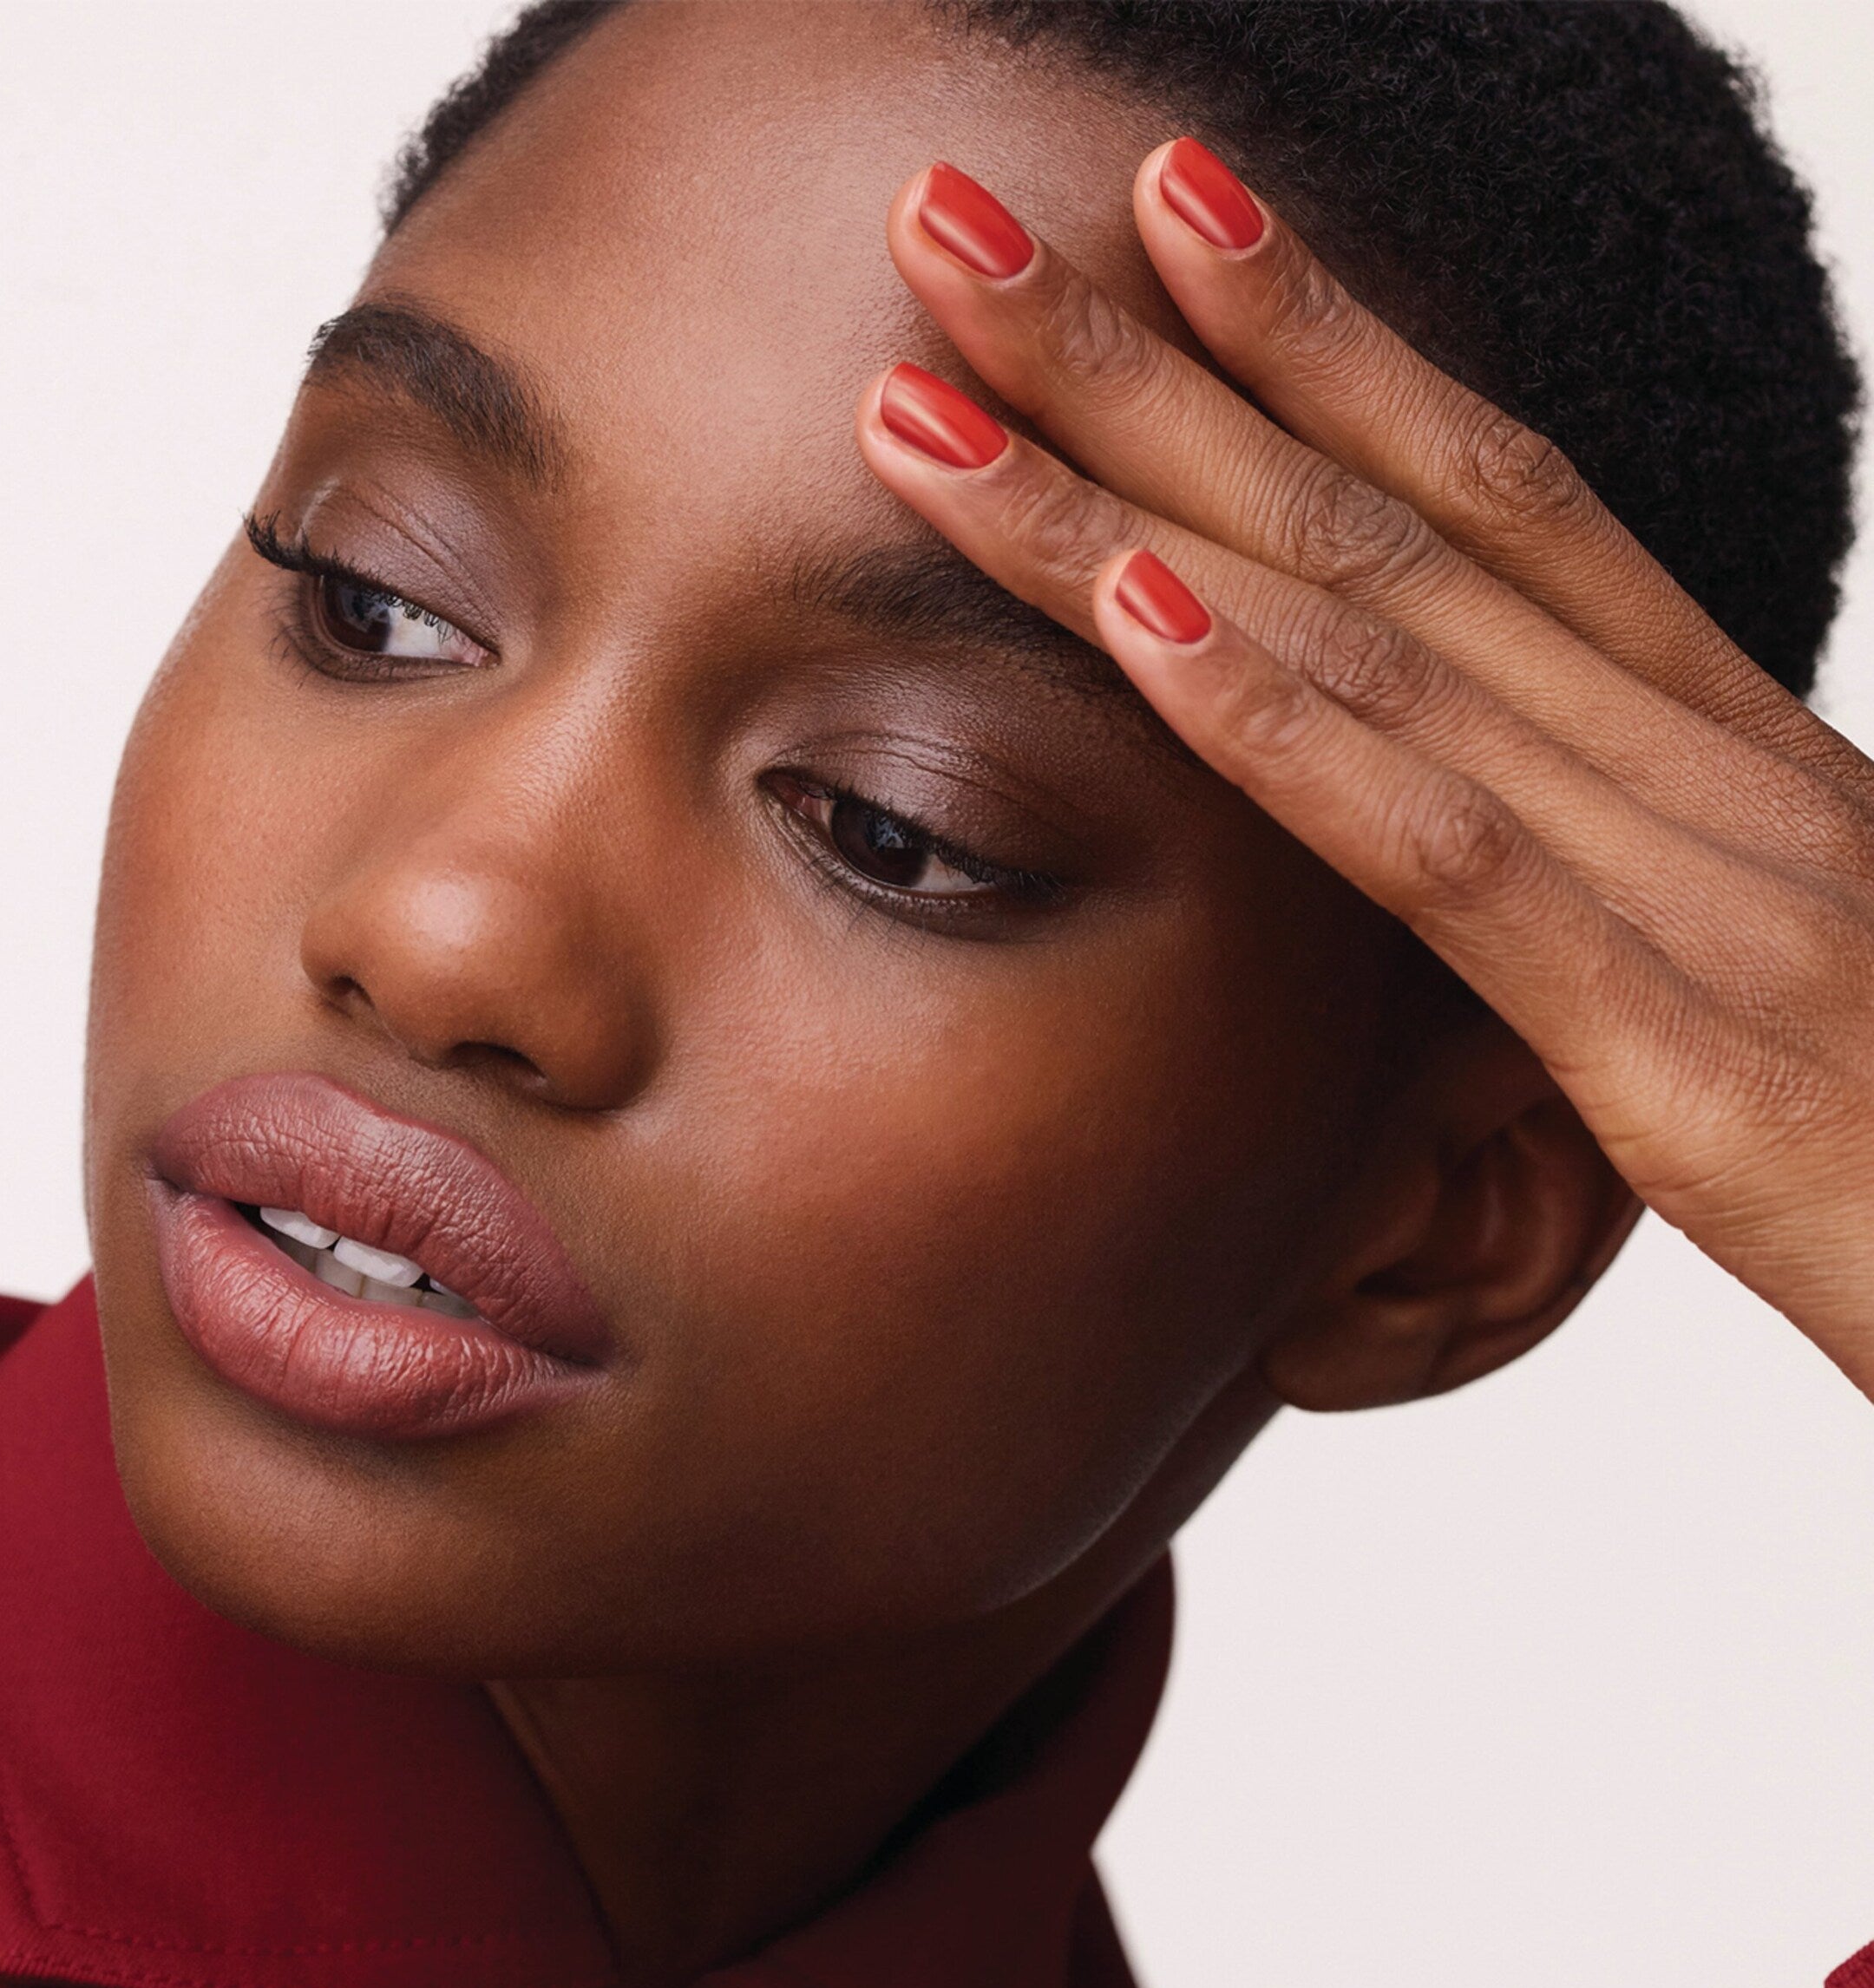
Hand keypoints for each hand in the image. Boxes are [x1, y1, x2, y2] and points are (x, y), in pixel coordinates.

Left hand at [859, 149, 1873, 1398]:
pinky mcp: (1689, 1052)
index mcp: (1730, 762)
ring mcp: (1706, 892)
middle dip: (1152, 364)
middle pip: (1389, 521)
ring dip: (1131, 505)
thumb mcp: (1779, 1004)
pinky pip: (1451, 857)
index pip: (1496, 502)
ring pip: (1377, 644)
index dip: (1321, 344)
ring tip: (934, 385)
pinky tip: (1138, 617)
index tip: (1166, 210)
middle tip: (949, 216)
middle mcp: (1710, 777)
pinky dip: (1284, 725)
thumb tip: (1499, 886)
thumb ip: (1634, 921)